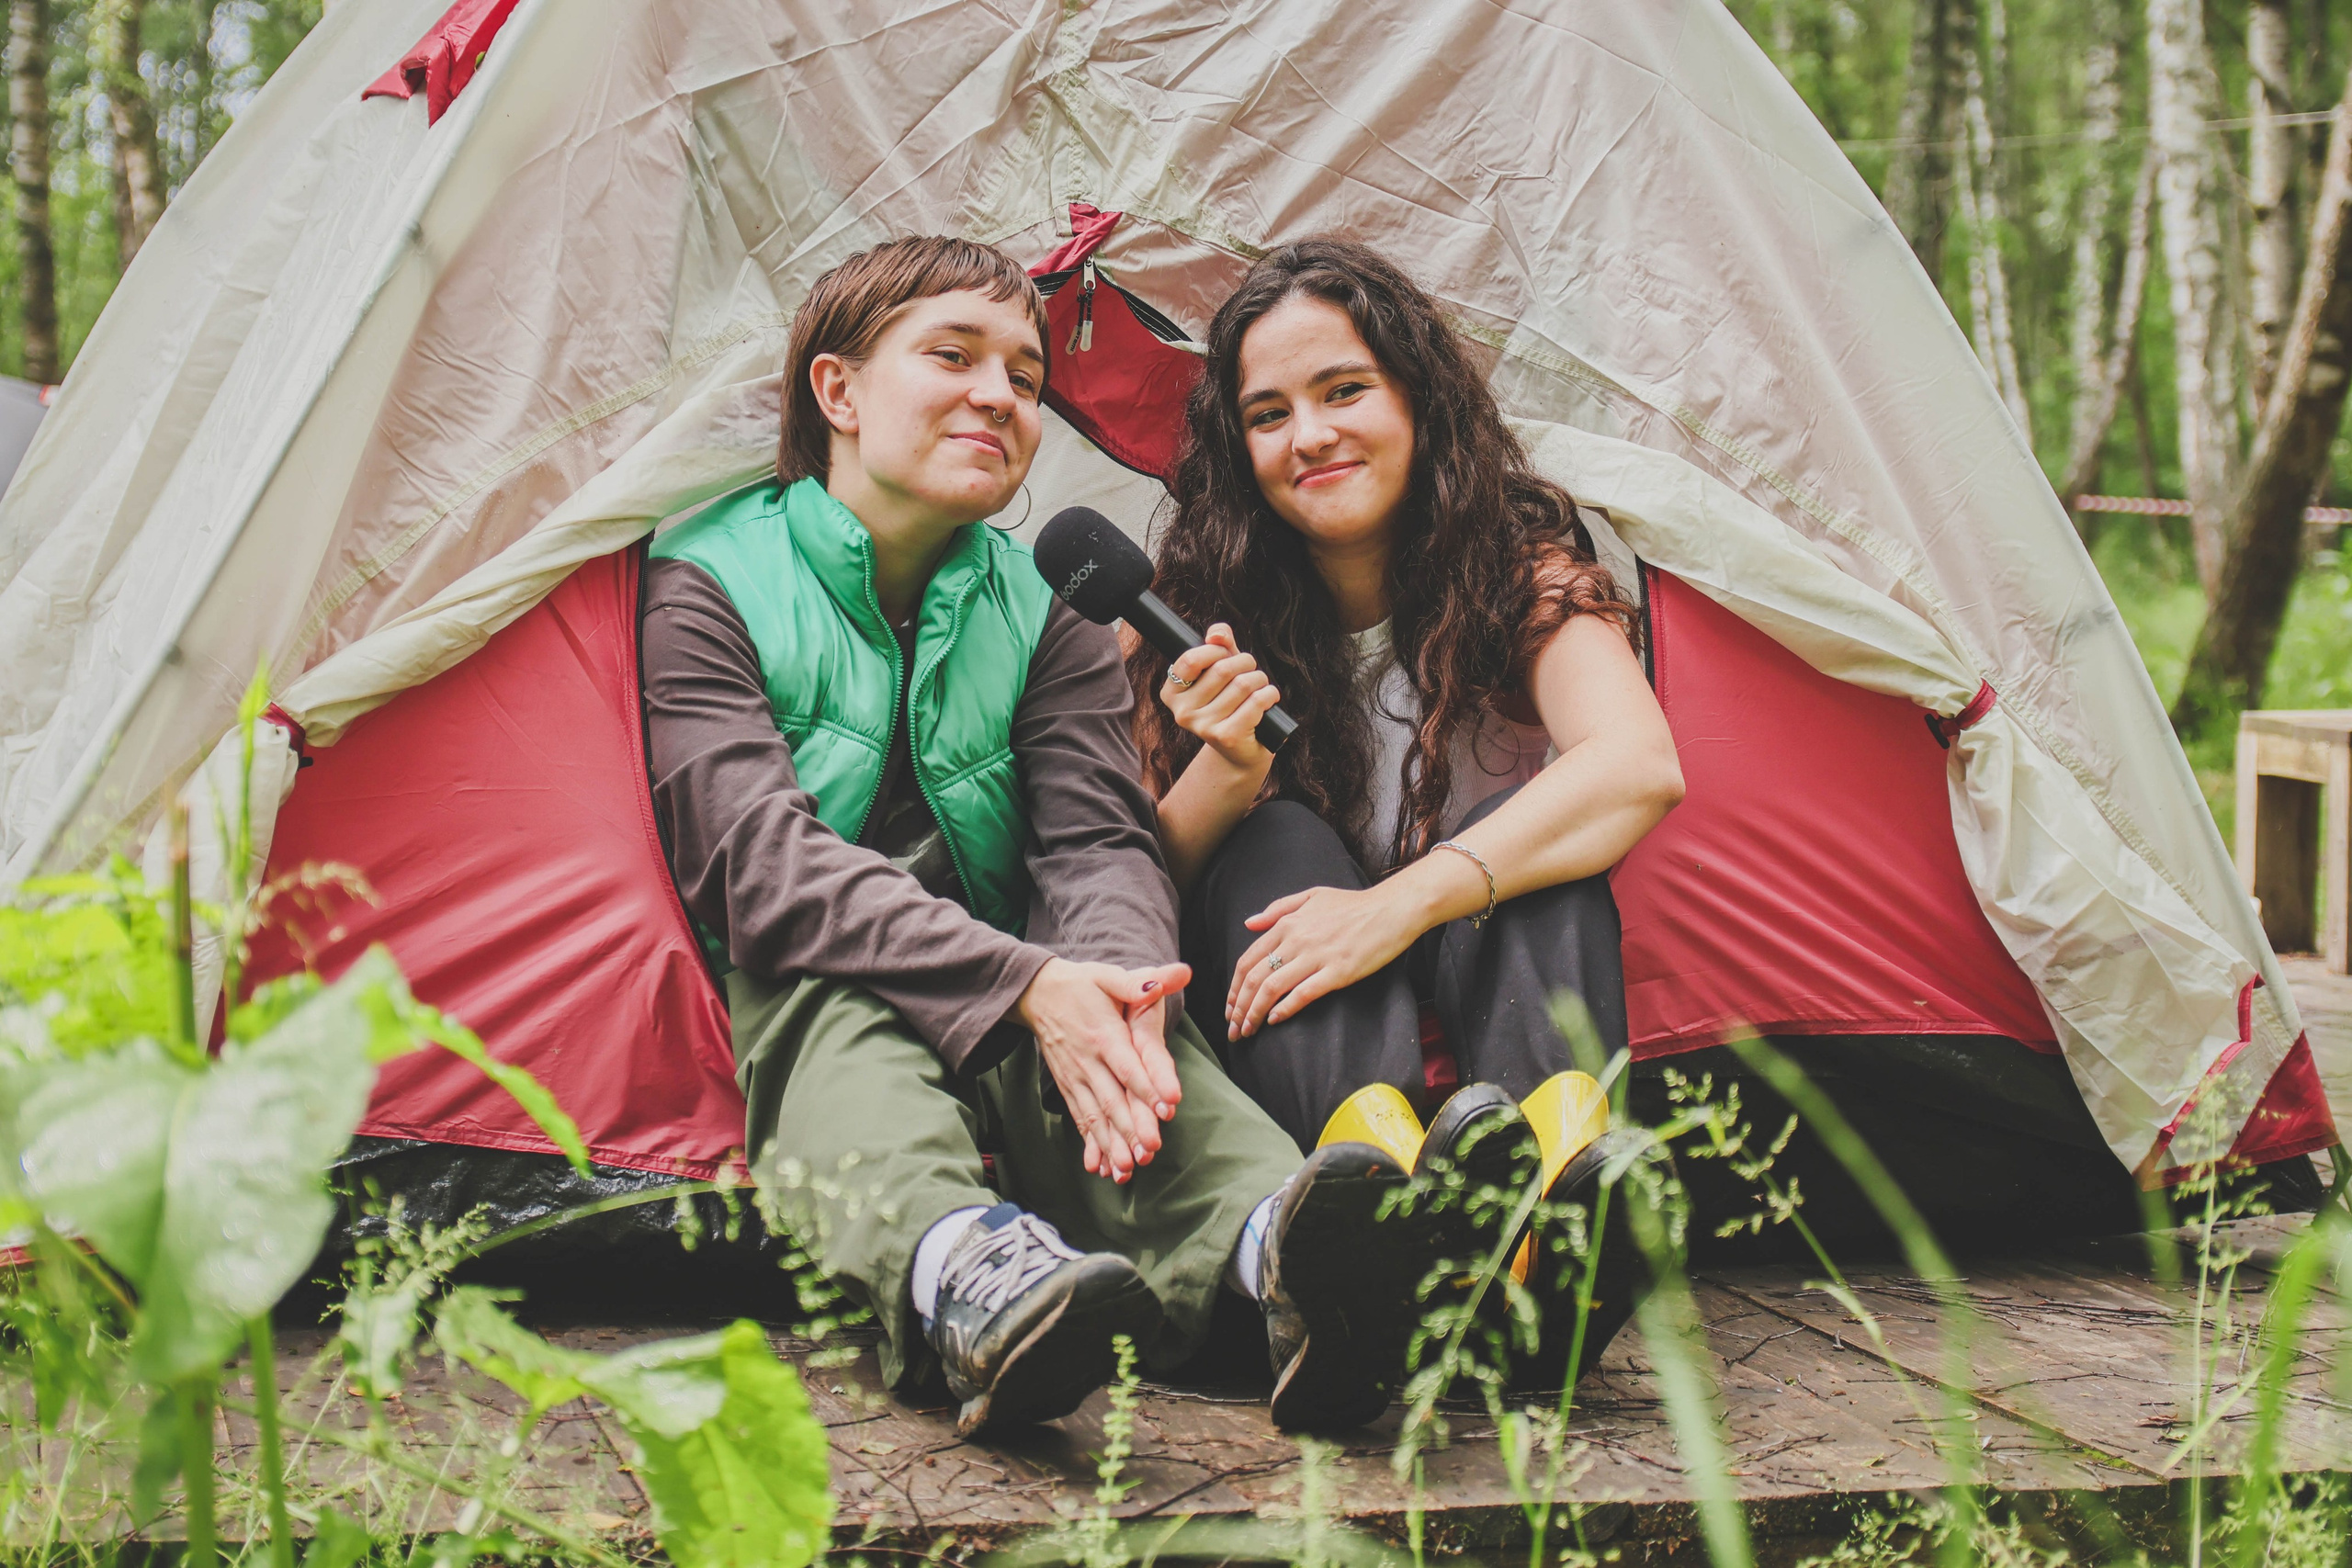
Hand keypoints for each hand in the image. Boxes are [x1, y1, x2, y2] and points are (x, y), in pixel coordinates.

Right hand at [1017, 958, 1189, 1182]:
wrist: (1036, 993)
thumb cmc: (1080, 984)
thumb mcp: (1108, 976)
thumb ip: (1139, 982)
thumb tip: (1173, 976)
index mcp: (1103, 1034)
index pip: (1128, 1065)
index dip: (1147, 1086)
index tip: (1166, 1107)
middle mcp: (1088, 1061)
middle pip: (1112, 1099)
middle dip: (1130, 1128)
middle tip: (1150, 1151)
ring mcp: (1076, 1077)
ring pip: (1094, 1115)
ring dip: (1111, 1143)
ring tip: (1126, 1169)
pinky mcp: (1068, 1086)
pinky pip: (1079, 1118)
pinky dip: (1090, 1143)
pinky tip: (1098, 1166)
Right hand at [1161, 624, 1281, 775]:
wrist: (1240, 749)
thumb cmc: (1230, 702)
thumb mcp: (1220, 669)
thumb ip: (1218, 645)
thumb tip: (1217, 635)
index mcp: (1172, 694)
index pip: (1191, 660)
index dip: (1215, 650)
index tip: (1226, 654)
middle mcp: (1183, 713)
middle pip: (1222, 669)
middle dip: (1245, 663)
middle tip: (1251, 670)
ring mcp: (1203, 727)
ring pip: (1242, 684)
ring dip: (1260, 679)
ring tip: (1260, 687)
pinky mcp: (1227, 737)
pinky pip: (1256, 701)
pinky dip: (1269, 694)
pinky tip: (1268, 699)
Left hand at [1226, 885, 1423, 1040]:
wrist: (1392, 909)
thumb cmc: (1353, 904)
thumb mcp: (1311, 896)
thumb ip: (1278, 909)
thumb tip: (1249, 924)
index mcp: (1287, 924)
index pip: (1248, 961)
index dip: (1234, 988)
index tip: (1230, 1008)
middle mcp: (1297, 940)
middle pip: (1255, 978)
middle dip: (1239, 1008)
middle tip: (1234, 1029)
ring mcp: (1317, 956)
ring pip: (1273, 989)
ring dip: (1255, 1014)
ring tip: (1249, 1031)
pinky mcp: (1338, 972)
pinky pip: (1303, 994)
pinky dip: (1285, 1009)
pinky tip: (1276, 1020)